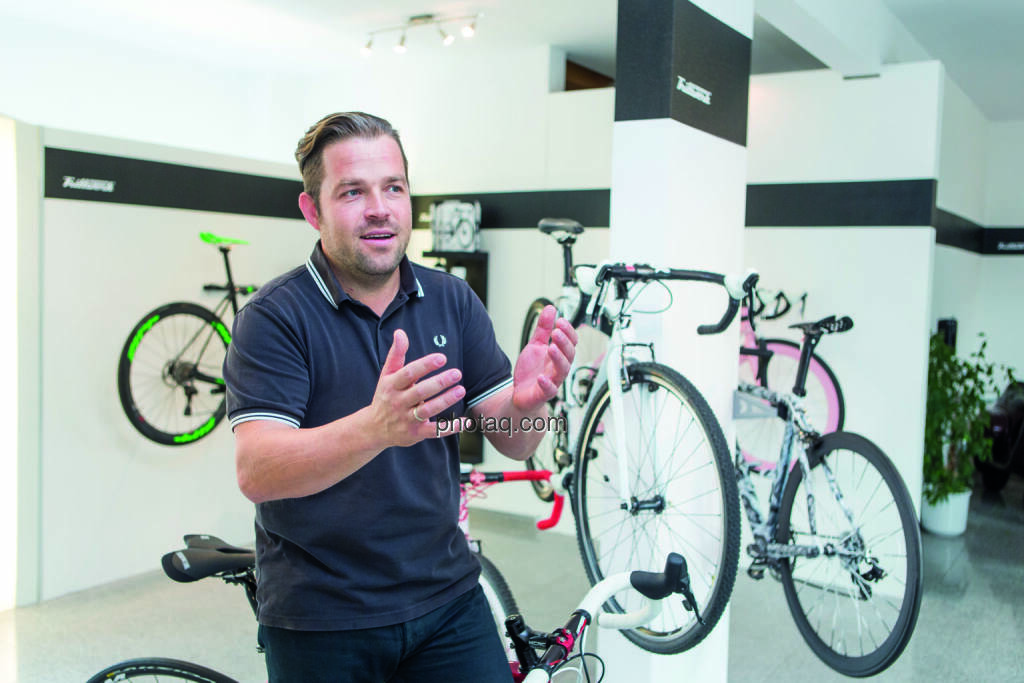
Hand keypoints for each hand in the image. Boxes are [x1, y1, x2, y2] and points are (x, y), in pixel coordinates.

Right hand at [370, 329, 465, 446]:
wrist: (374, 429)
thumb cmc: (386, 396)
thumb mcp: (387, 374)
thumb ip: (396, 354)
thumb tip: (400, 332)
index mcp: (392, 385)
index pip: (408, 373)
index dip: (425, 365)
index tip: (441, 358)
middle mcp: (398, 402)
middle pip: (420, 392)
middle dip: (439, 382)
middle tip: (457, 373)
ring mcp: (407, 419)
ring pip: (428, 410)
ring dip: (446, 401)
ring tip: (461, 390)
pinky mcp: (415, 434)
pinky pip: (434, 431)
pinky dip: (450, 427)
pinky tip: (464, 421)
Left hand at [512, 305, 577, 411]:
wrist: (521, 394)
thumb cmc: (531, 371)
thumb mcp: (535, 345)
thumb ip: (543, 329)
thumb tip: (551, 308)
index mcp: (559, 355)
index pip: (571, 342)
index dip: (568, 331)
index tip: (561, 321)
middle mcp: (558, 367)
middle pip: (569, 355)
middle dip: (564, 342)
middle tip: (557, 332)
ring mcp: (553, 381)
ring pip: (562, 370)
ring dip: (558, 359)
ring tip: (552, 347)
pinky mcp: (543, 394)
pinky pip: (549, 390)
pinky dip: (546, 384)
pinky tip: (541, 377)